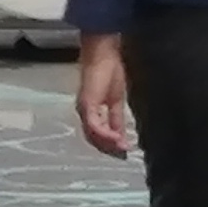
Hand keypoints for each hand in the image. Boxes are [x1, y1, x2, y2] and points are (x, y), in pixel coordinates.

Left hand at [74, 34, 137, 156]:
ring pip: (92, 135)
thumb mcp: (117, 100)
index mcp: (90, 110)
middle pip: (93, 138)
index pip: (96, 134)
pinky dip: (106, 134)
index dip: (109, 145)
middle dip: (109, 148)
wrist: (103, 52)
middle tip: (123, 154)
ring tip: (122, 149)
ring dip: (108, 144)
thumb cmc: (110, 70)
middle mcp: (84, 111)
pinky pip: (94, 125)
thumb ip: (117, 118)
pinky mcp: (87, 103)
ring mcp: (84, 108)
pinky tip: (117, 139)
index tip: (123, 152)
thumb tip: (121, 135)